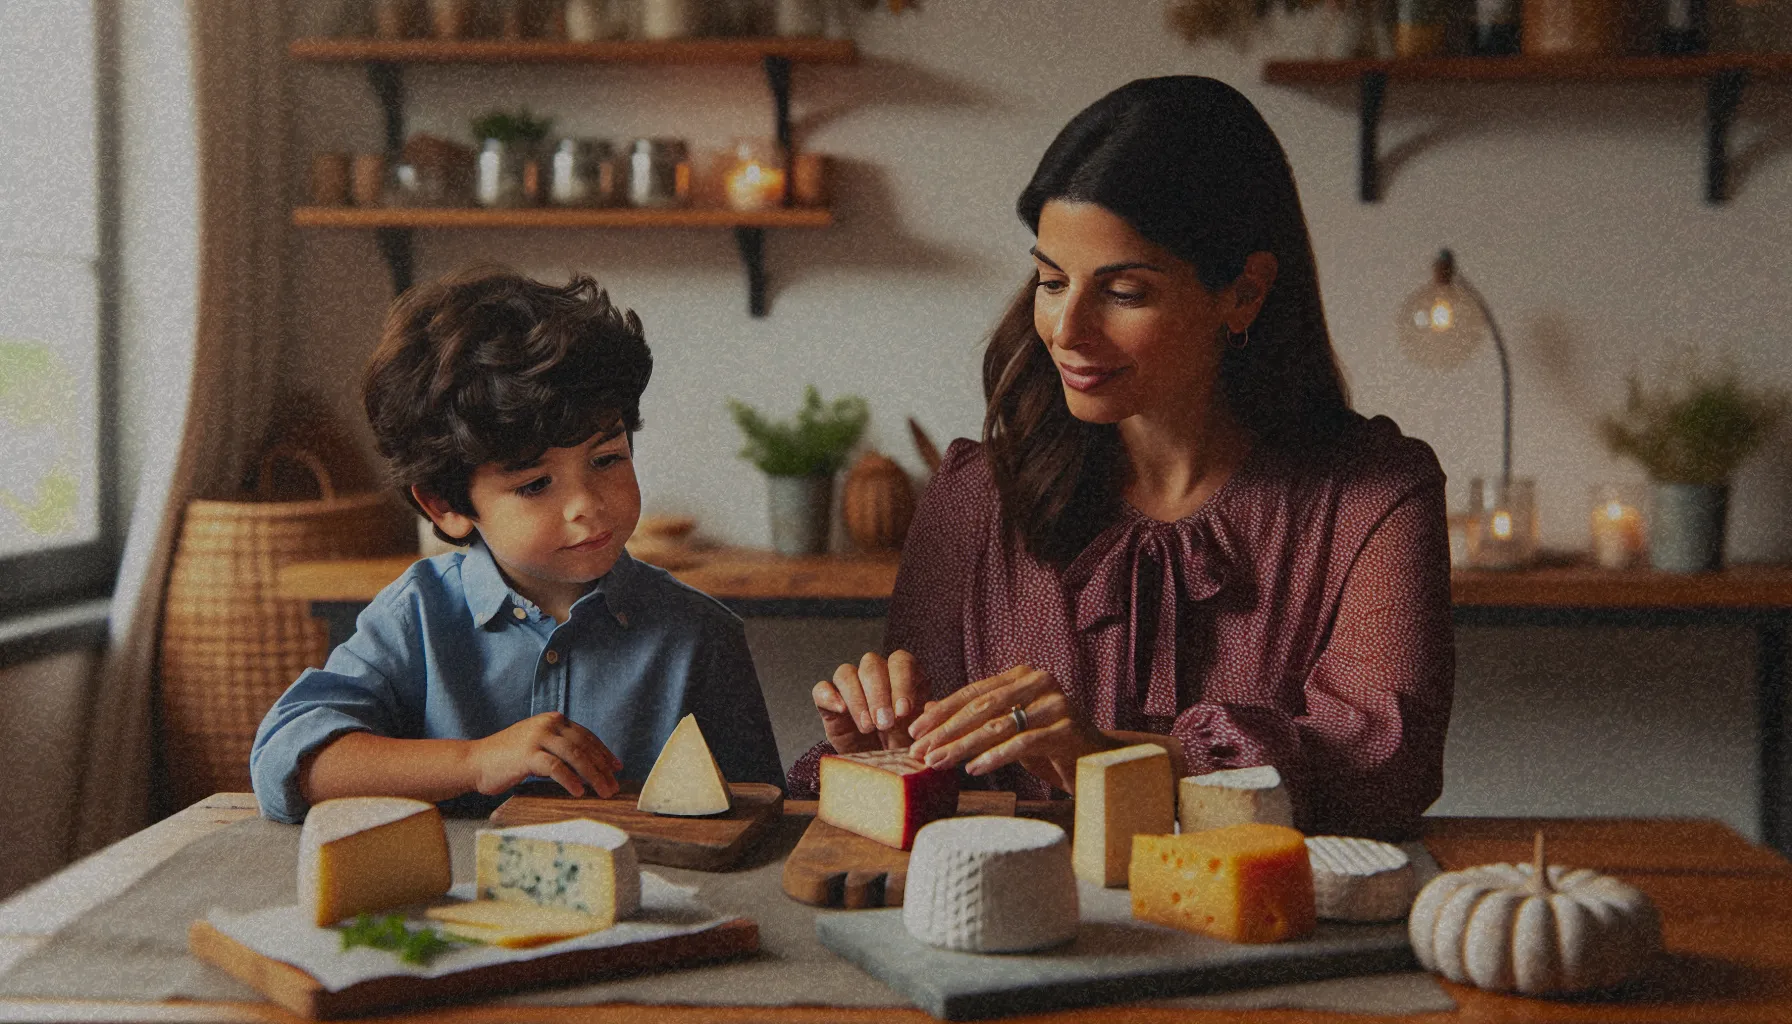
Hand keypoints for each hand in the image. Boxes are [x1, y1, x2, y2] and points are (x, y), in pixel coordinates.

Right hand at [467, 712, 622, 797]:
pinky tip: (579, 791)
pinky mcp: (527, 754)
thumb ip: (560, 748)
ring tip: (604, 792)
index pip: (586, 736)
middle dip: (603, 767)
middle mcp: (548, 723)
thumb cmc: (507, 759)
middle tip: (614, 786)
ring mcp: (537, 737)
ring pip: (575, 755)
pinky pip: (556, 767)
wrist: (475, 762)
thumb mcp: (537, 746)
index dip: (604, 752)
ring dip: (593, 775)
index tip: (617, 768)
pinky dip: (570, 780)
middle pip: (584, 745)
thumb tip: (589, 765)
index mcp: (553, 719)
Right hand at [812, 650, 927, 754]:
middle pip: (872, 665)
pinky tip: (840, 710)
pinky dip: (829, 696)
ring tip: (868, 728)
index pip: (900, 662)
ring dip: (857, 699)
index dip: (901, 682)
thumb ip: (928, 720)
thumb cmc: (903, 748)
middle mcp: (876, 675)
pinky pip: (821, 688)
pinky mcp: (829, 702)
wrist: (879, 770)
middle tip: (885, 724)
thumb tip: (931, 706)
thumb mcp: (920, 737)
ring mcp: (850, 686)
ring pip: (846, 673)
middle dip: (879, 695)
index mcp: (903, 676)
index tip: (903, 711)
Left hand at [907, 664, 1109, 787]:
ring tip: (938, 763)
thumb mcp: (1008, 727)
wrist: (1098, 761)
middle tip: (919, 750)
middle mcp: (1040, 681)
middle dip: (947, 731)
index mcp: (1022, 675)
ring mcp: (1056, 703)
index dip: (942, 712)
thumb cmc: (1048, 743)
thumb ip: (975, 716)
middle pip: (982, 707)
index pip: (973, 691)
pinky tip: (974, 770)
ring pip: (999, 725)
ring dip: (963, 746)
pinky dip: (995, 757)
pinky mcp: (1067, 728)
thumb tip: (926, 710)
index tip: (915, 731)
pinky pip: (1023, 743)